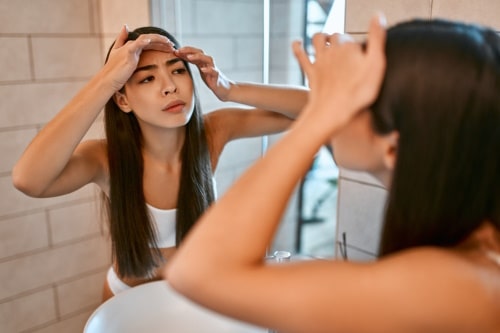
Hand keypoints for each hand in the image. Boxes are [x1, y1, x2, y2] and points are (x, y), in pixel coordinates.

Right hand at [104, 25, 175, 90]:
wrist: (108, 80)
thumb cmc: (115, 73)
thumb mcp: (121, 60)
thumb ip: (124, 47)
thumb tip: (126, 30)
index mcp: (132, 48)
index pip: (149, 42)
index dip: (160, 43)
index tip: (170, 48)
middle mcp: (131, 45)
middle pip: (150, 39)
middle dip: (162, 41)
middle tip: (173, 47)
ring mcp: (130, 48)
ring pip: (147, 39)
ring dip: (159, 40)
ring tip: (170, 45)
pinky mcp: (128, 53)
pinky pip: (138, 44)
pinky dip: (144, 41)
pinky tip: (150, 41)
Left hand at [174, 47, 233, 100]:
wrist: (225, 90)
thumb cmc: (212, 80)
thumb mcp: (201, 70)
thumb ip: (194, 62)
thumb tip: (181, 55)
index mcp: (203, 62)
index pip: (193, 53)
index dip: (184, 51)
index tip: (174, 51)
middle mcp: (208, 63)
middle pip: (200, 52)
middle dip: (189, 50)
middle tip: (179, 50)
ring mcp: (214, 69)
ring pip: (207, 59)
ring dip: (198, 57)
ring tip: (189, 57)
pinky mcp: (218, 77)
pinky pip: (214, 72)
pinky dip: (209, 70)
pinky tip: (203, 70)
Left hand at [292, 14, 386, 133]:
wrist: (333, 111)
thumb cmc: (357, 92)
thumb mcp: (376, 65)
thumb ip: (377, 39)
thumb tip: (378, 16)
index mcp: (349, 47)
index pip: (353, 39)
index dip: (358, 45)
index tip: (362, 54)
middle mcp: (332, 50)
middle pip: (336, 37)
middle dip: (341, 39)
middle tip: (346, 47)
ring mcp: (320, 61)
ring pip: (317, 39)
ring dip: (321, 36)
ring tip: (324, 39)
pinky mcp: (310, 72)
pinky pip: (301, 55)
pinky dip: (297, 46)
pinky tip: (297, 42)